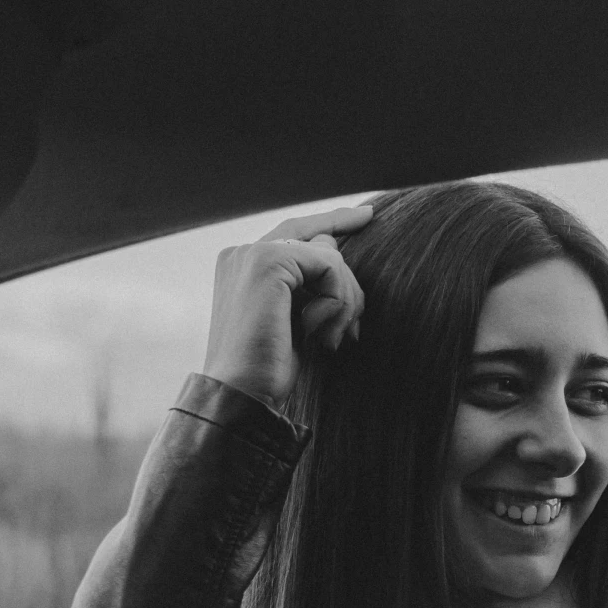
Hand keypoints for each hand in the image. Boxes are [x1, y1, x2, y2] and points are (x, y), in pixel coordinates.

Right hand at [203, 204, 372, 405]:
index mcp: (241, 264)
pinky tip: (319, 333)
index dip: (334, 220)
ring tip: (331, 340)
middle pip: (319, 240)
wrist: (241, 393)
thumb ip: (308, 284)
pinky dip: (338, 302)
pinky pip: (331, 265)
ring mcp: (254, 252)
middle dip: (347, 284)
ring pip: (331, 256)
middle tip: (352, 329)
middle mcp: (242, 251)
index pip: (297, 232)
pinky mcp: (269, 261)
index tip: (367, 214)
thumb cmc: (267, 369)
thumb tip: (333, 245)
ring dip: (344, 302)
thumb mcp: (293, 320)